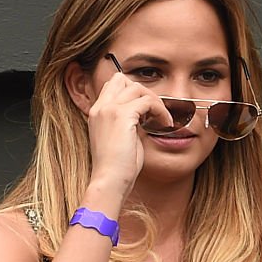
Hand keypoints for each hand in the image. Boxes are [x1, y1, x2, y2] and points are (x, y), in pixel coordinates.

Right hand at [84, 71, 171, 201]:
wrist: (110, 181)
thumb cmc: (118, 168)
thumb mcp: (121, 140)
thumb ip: (129, 124)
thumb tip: (145, 116)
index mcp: (96, 113)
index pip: (112, 86)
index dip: (132, 94)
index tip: (147, 113)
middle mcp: (99, 108)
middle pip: (121, 79)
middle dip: (142, 91)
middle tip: (155, 111)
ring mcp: (108, 110)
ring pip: (137, 87)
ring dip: (154, 100)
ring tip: (162, 119)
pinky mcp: (122, 116)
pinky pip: (147, 100)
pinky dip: (160, 110)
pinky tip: (165, 124)